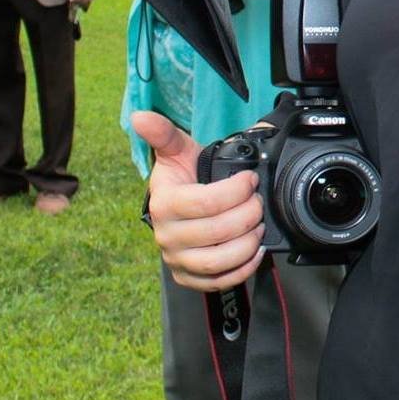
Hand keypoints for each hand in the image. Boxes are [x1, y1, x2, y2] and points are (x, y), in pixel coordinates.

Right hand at [131, 110, 265, 291]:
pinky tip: (255, 250)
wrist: (180, 203)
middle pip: (216, 233)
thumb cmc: (184, 177)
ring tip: (258, 224)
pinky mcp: (189, 277)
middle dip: (247, 214)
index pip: (205, 203)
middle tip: (258, 202)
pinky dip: (242, 269)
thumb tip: (140, 117)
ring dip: (247, 243)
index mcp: (164, 204)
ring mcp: (177, 259)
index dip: (236, 190)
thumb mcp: (177, 151)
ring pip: (217, 261)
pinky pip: (217, 282)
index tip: (249, 180)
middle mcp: (167, 235)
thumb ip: (164, 133)